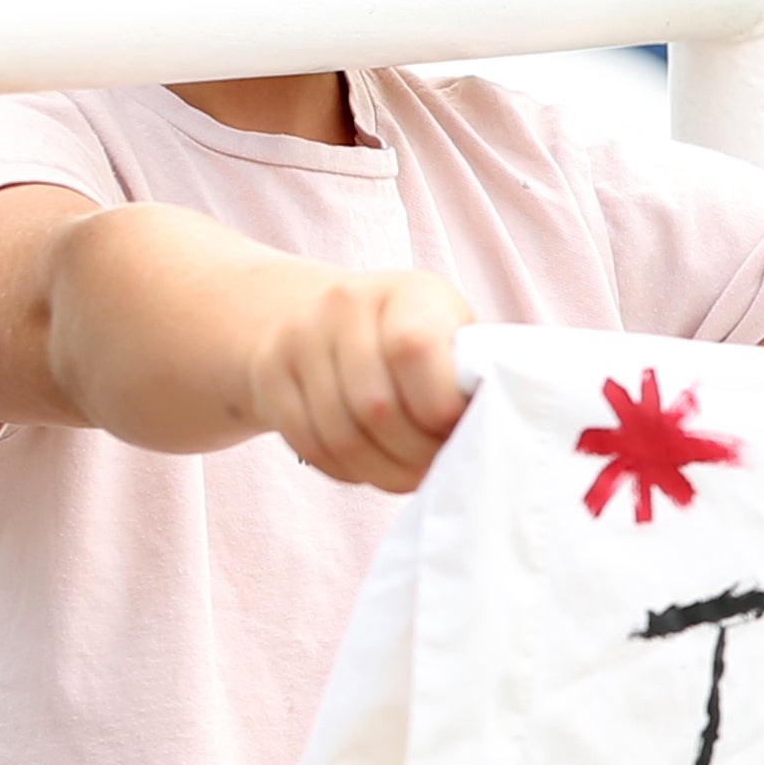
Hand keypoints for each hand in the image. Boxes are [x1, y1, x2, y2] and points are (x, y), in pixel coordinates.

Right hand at [242, 265, 474, 490]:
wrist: (321, 317)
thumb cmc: (413, 338)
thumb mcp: (449, 334)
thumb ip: (469, 373)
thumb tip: (494, 431)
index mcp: (406, 291)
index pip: (413, 350)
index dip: (439, 407)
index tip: (457, 428)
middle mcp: (345, 305)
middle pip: (376, 407)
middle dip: (415, 453)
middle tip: (436, 465)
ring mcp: (299, 339)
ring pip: (342, 436)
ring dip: (384, 471)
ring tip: (409, 473)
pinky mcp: (269, 376)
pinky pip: (311, 445)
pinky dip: (348, 471)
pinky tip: (372, 467)